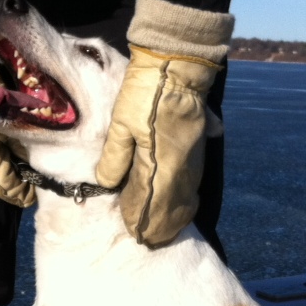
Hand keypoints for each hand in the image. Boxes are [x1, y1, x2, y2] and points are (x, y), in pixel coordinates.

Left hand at [94, 0, 232, 245]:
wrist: (178, 65)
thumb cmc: (146, 93)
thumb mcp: (120, 123)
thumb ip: (114, 157)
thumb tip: (108, 184)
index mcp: (160, 168)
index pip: (148, 206)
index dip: (139, 221)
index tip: (133, 233)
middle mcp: (181, 171)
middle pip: (171, 210)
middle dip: (159, 226)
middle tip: (148, 239)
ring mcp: (193, 162)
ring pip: (185, 199)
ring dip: (173, 215)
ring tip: (164, 229)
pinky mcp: (198, 151)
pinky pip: (193, 184)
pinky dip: (184, 199)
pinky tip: (181, 203)